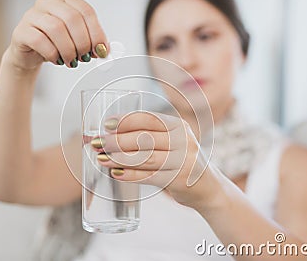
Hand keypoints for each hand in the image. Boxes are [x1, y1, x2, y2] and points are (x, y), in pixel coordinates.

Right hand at [7, 0, 107, 70]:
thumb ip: (91, 42)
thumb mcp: (76, 40)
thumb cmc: (55, 43)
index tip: (101, 49)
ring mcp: (32, 15)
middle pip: (72, 18)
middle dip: (83, 42)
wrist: (31, 54)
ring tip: (72, 61)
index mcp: (65, 0)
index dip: (97, 32)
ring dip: (69, 50)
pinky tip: (57, 60)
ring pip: (56, 29)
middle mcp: (48, 3)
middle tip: (85, 57)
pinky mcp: (21, 31)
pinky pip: (40, 40)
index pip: (86, 11)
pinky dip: (53, 54)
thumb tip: (104, 50)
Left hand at [92, 112, 210, 209]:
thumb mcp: (172, 144)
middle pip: (144, 138)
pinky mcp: (179, 179)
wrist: (208, 188)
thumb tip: (111, 136)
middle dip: (117, 140)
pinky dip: (131, 175)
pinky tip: (116, 173)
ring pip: (145, 157)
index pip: (148, 119)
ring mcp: (183, 160)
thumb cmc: (181, 162)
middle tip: (98, 143)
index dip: (125, 120)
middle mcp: (183, 140)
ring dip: (120, 158)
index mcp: (179, 126)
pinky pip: (150, 176)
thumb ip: (149, 138)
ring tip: (101, 158)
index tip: (106, 124)